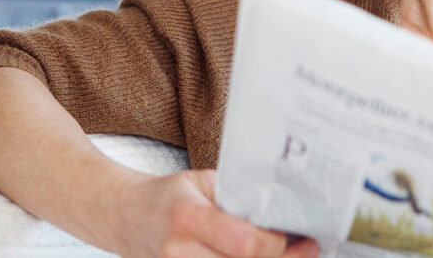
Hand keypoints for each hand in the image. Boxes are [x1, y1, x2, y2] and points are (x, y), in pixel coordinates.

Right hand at [115, 169, 319, 257]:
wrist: (125, 216)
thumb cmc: (169, 196)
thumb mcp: (204, 182)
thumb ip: (239, 197)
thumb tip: (284, 210)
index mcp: (189, 219)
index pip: (246, 245)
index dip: (278, 245)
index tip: (297, 234)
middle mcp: (179, 253)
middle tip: (307, 248)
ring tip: (288, 254)